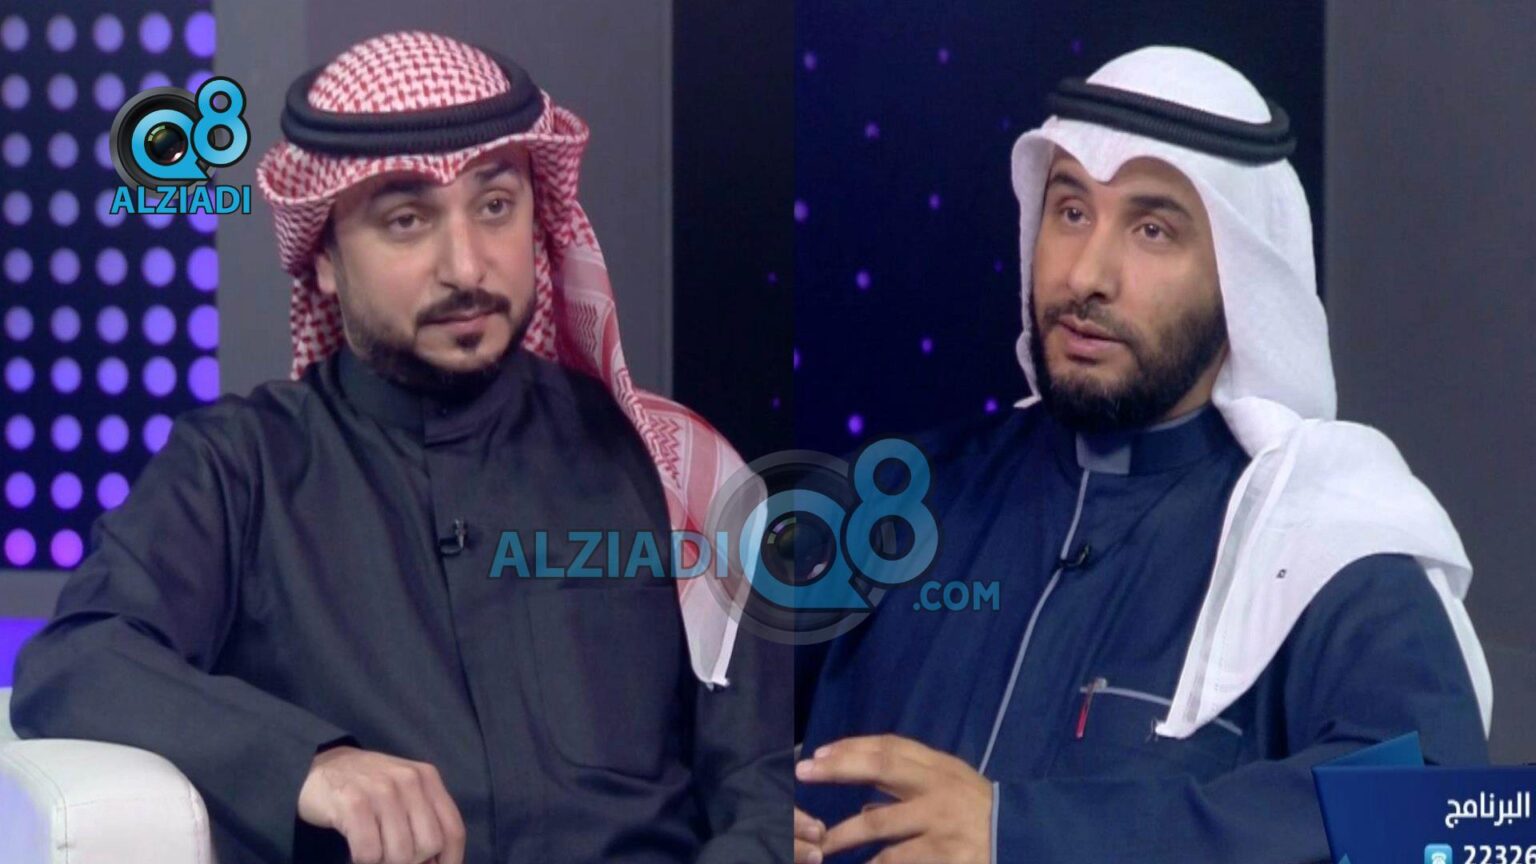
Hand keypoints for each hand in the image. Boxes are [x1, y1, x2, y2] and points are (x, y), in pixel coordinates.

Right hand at [297, 745, 466, 863]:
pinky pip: (369, 853)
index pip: (453, 829)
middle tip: (391, 857)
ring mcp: (381, 790)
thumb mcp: (404, 792)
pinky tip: (357, 850)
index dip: (450, 860)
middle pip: (429, 845)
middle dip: (412, 862)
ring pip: (400, 854)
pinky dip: (364, 860)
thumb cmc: (367, 787)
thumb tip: (438, 862)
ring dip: (385, 863)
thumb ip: (424, 819)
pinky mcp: (353, 804)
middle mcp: (409, 780)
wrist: (319, 767)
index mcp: (427, 778)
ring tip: (374, 853)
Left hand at [795, 735, 991, 863]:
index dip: (851, 747)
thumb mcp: (950, 785)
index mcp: (937, 767)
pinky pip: (897, 862)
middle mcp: (936, 788)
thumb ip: (911, 784)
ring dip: (843, 835)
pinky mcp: (945, 857)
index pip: (888, 747)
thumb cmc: (978, 810)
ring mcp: (940, 823)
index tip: (817, 754)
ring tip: (818, 845)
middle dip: (838, 768)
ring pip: (879, 824)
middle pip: (880, 768)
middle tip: (802, 774)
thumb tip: (864, 796)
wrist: (1024, 839)